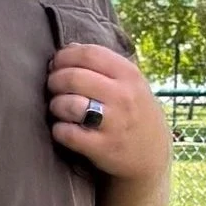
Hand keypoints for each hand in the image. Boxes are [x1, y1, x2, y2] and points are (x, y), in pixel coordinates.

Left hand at [47, 43, 168, 182]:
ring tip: (59, 108)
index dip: (65, 57)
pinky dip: (59, 130)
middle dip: (54, 80)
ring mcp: (114, 123)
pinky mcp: (103, 148)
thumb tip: (68, 48)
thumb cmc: (134, 112)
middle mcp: (123, 96)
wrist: (152, 156)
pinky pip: (67, 133)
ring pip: (68, 104)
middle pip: (73, 77)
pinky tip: (64, 129)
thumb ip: (103, 64)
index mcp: (129, 74)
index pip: (89, 54)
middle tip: (53, 87)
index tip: (57, 64)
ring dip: (55, 105)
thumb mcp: (130, 83)